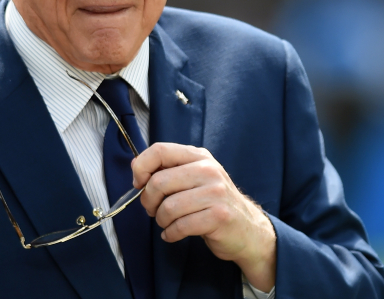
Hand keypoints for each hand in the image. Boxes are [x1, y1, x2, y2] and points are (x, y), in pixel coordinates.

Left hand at [131, 143, 276, 291]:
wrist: (248, 228)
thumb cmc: (214, 202)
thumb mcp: (195, 177)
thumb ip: (169, 169)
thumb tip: (135, 168)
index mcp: (199, 156)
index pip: (160, 150)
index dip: (141, 167)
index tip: (138, 183)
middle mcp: (208, 170)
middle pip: (158, 182)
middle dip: (148, 201)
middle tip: (152, 209)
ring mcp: (216, 193)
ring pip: (168, 207)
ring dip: (160, 220)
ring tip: (166, 223)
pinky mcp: (219, 216)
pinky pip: (180, 226)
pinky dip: (170, 233)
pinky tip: (173, 233)